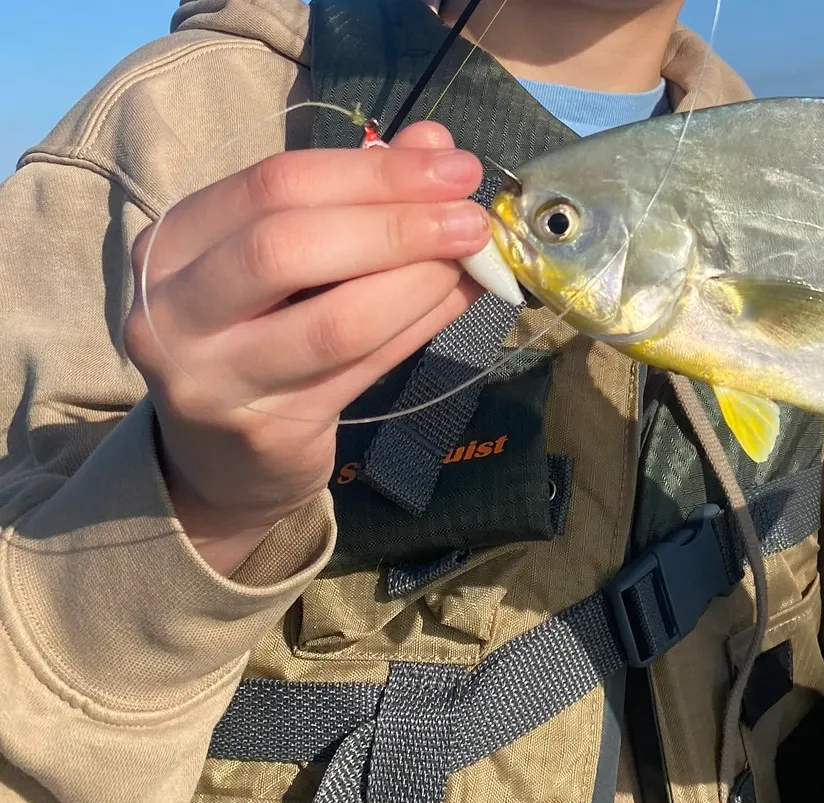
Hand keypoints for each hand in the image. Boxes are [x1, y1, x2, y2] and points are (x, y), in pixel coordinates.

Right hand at [122, 122, 489, 573]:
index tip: (451, 164)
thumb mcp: (284, 256)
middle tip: (472, 218)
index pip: (273, 186)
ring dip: (419, 283)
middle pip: (290, 247)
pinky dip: (419, 327)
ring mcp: (216, 378)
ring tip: (473, 262)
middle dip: (396, 225)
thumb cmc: (256, 333)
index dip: (372, 171)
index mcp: (171, 244)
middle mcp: (173, 310)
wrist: (218, 456)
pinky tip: (458, 301)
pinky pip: (363, 369)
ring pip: (335, 320)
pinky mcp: (270, 431)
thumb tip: (434, 145)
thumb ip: (352, 195)